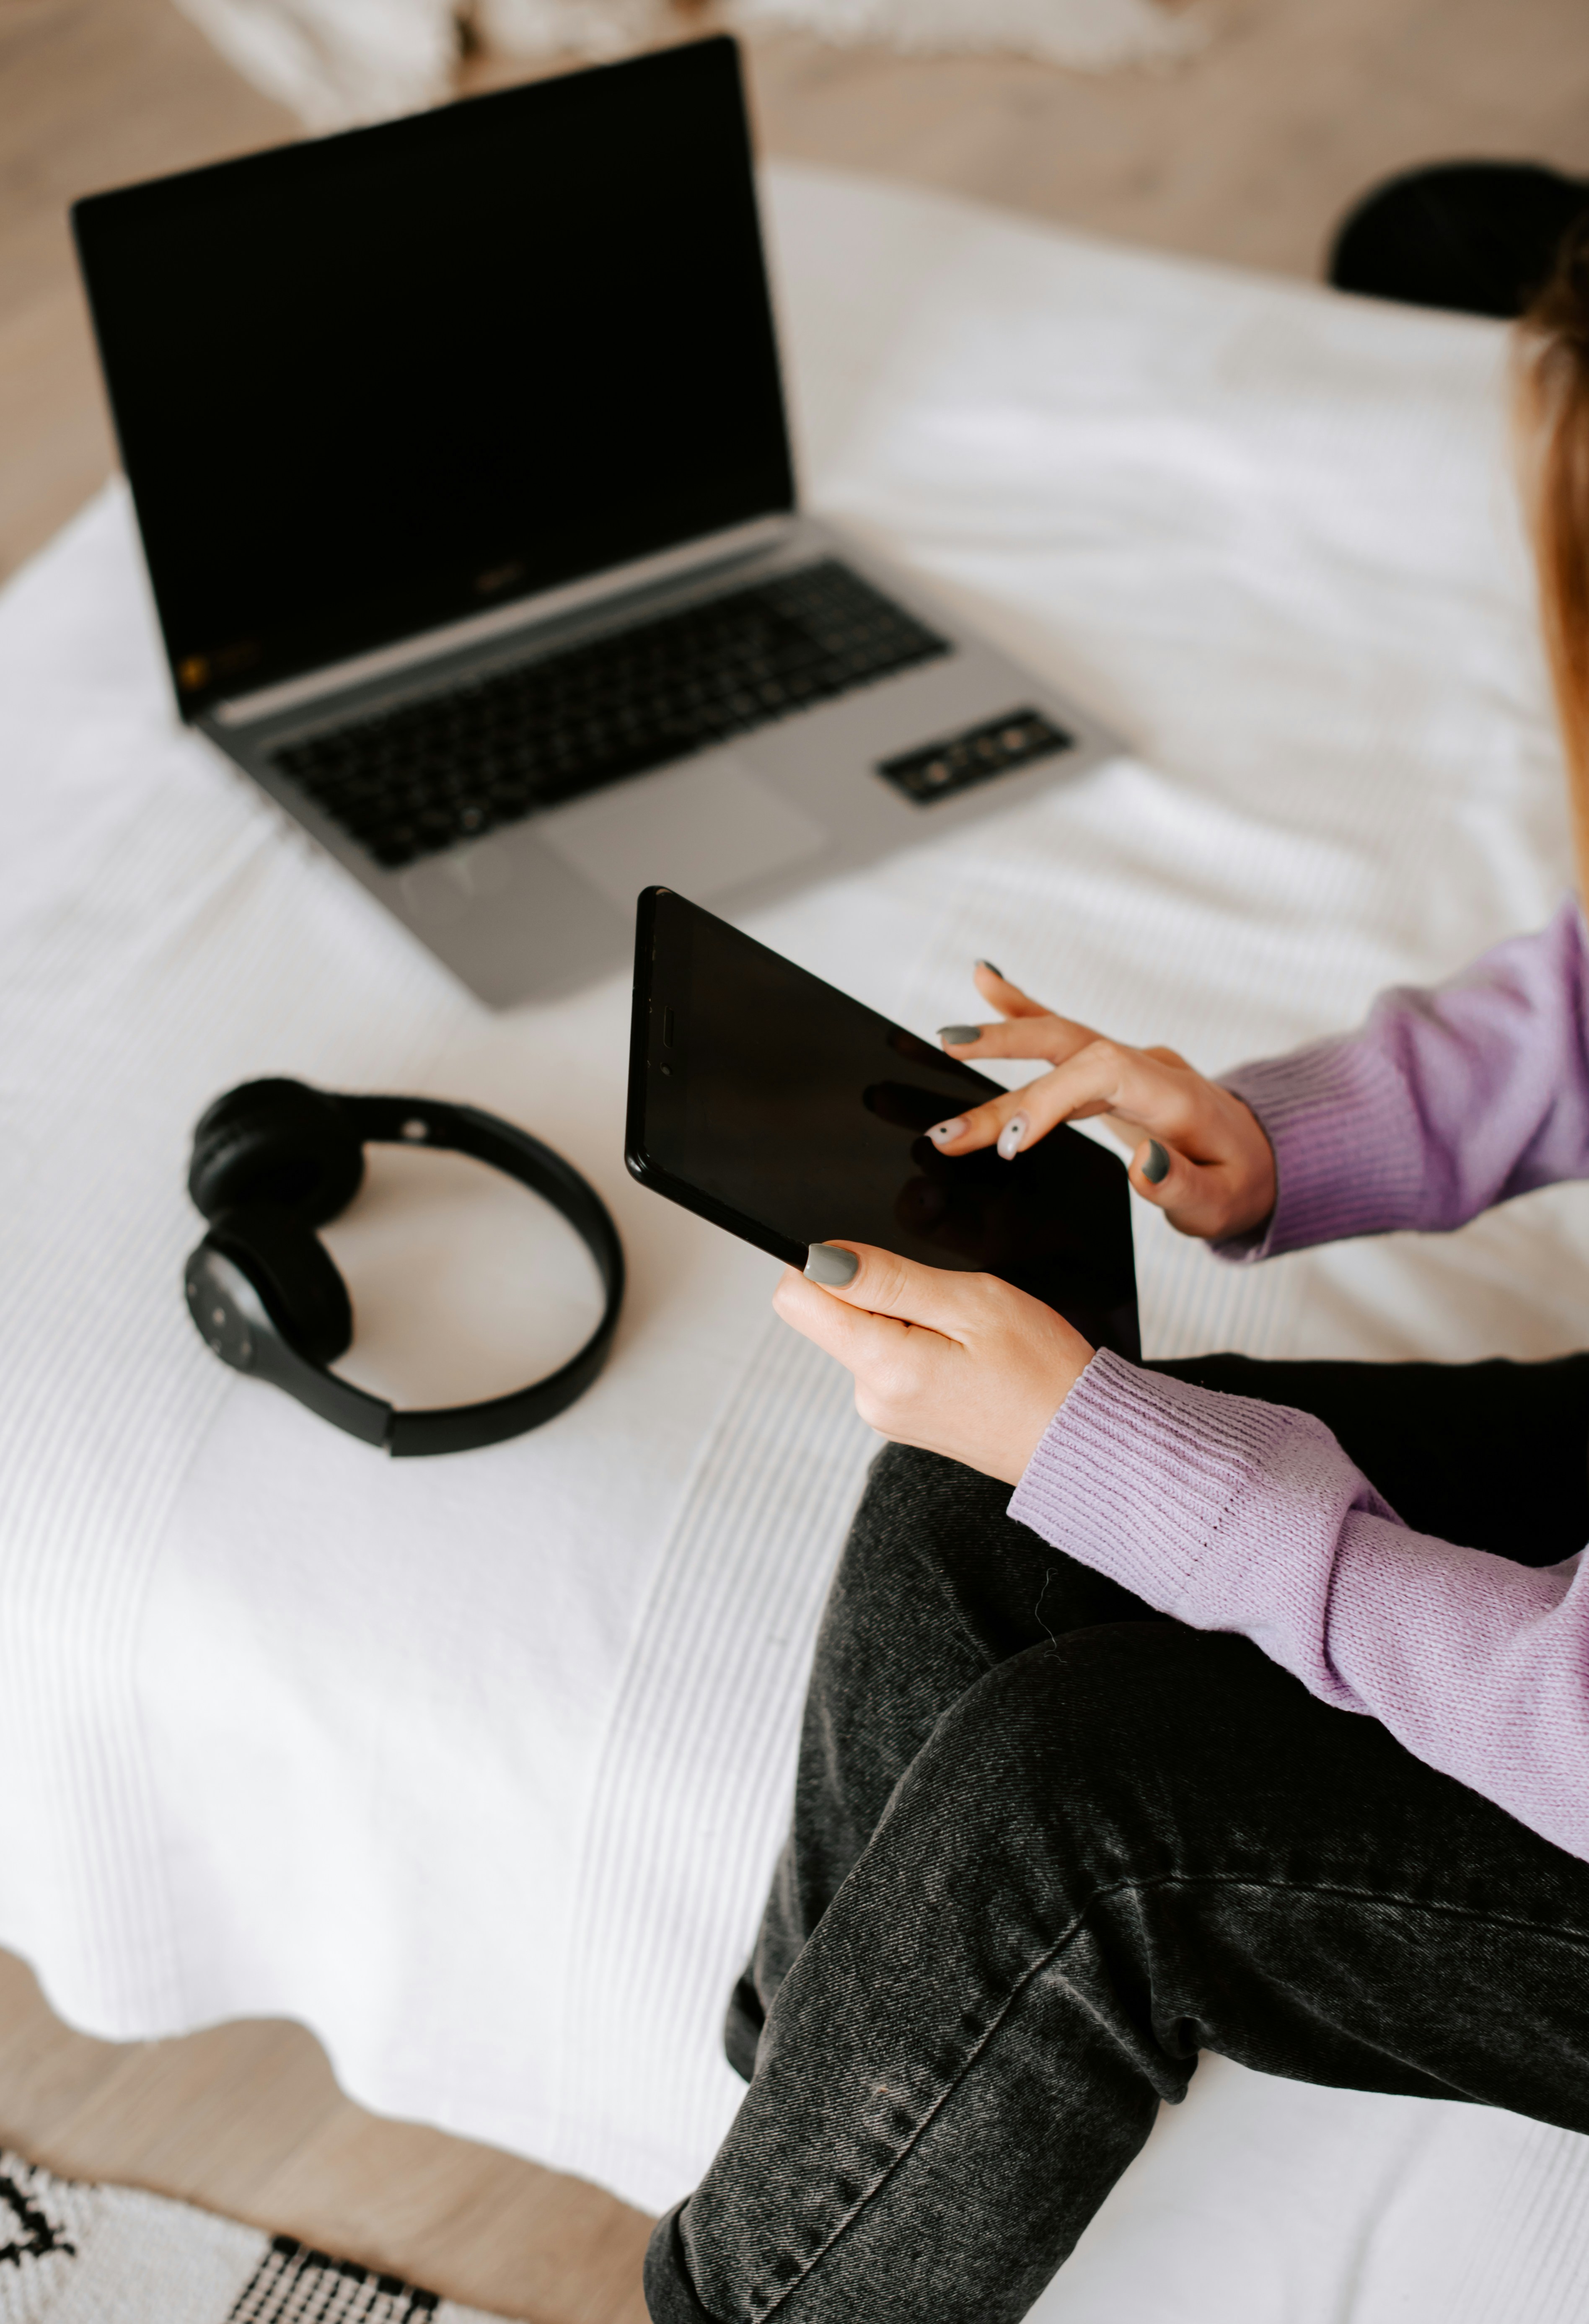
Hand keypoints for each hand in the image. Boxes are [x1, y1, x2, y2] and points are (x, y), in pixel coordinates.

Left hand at [773, 1242, 1093, 1485]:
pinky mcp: (900, 1416)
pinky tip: (965, 1358)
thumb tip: (819, 1259)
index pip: (797, 1299)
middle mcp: (870, 1397)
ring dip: (907, 1318)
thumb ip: (889, 1278)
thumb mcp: (972, 1304)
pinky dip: (919, 1344)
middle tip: (950, 1310)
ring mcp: (883, 1412)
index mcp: (884, 1367)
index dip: (825, 1265)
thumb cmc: (1042, 1372)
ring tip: (967, 1340)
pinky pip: (888, 1358)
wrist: (1078, 1441)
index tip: (877, 1265)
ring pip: (864, 1333)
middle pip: (832, 1313)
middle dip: (881, 1292)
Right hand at [931, 963, 1276, 1242]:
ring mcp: (1130, 1062)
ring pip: (1058, 1042)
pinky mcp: (1113, 1067)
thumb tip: (1143, 1161)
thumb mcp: (1222, 1205)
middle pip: (1069, 1047)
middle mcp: (1148, 1067)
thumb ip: (1181, 1186)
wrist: (1264, 1158)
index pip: (1101, 1074)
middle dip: (1004, 1064)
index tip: (1011, 1144)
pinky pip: (1064, 1033)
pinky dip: (1022, 1006)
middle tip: (950, 1105)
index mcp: (1174, 1096)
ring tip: (945, 1040)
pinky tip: (984, 977)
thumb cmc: (1240, 1184)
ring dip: (999, 1043)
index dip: (1049, 1100)